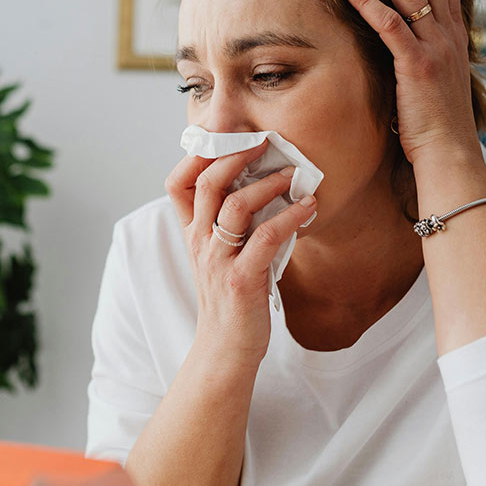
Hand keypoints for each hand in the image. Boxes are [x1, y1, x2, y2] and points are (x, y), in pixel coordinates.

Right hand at [164, 140, 317, 367]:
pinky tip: (308, 208)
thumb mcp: (220, 256)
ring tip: (293, 175)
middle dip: (235, 155)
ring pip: (235, 206)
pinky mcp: (242, 279)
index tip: (225, 137)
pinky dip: (290, 216)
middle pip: (206, 183)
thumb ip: (231, 225)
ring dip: (268, 184)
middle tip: (264, 142)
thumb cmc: (230, 300)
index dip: (196, 156)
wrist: (225, 349)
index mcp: (193, 234)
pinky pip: (266, 238)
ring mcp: (219, 261)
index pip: (177, 184)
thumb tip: (264, 187)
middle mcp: (200, 243)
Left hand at [340, 0, 482, 167]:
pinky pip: (390, 24)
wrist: (450, 155)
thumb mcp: (433, 83)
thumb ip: (422, 58)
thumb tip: (401, 49)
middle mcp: (450, 37)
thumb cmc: (436, 128)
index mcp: (456, 39)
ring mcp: (436, 49)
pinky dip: (367, 1)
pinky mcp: (416, 65)